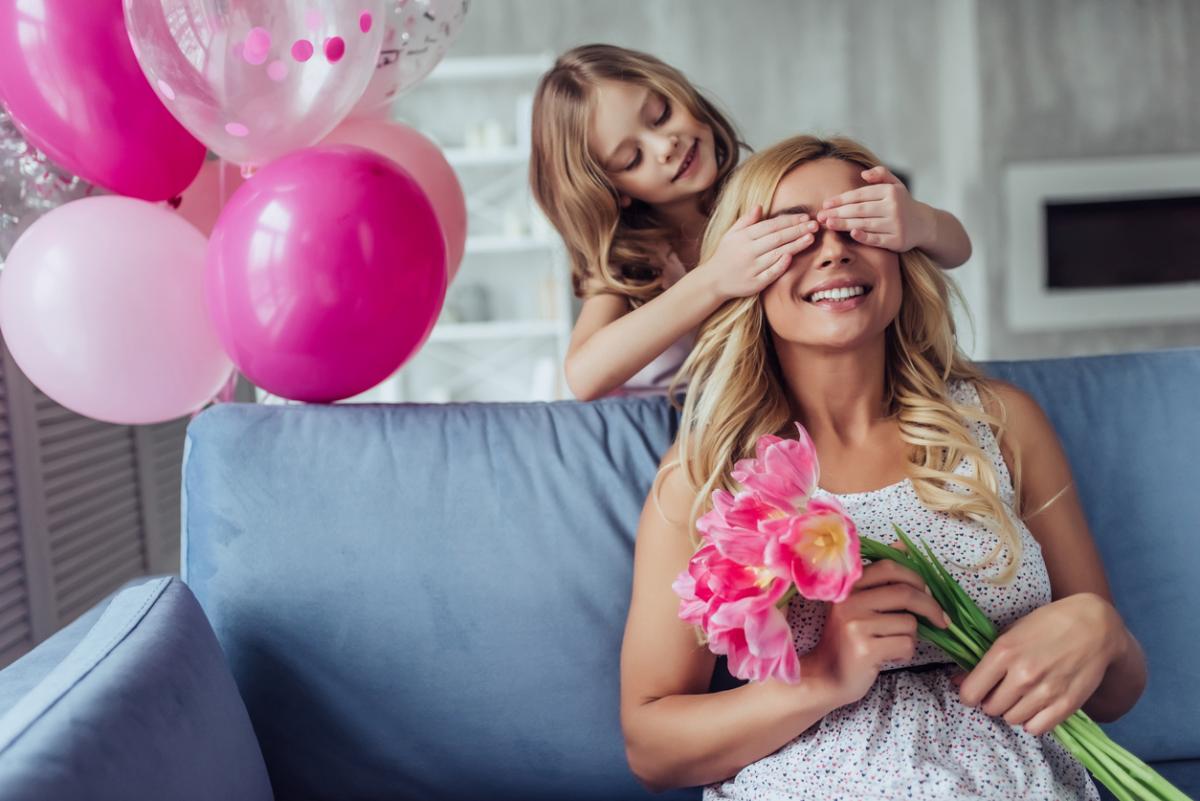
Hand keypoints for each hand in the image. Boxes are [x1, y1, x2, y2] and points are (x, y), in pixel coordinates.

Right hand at [697, 205, 816, 300]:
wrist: (712, 281)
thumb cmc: (725, 255)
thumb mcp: (731, 235)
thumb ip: (746, 221)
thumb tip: (760, 206)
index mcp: (743, 237)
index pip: (771, 225)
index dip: (789, 221)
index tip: (805, 217)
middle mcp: (748, 251)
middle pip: (777, 238)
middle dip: (798, 230)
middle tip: (815, 225)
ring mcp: (752, 268)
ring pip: (777, 254)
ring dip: (795, 245)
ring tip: (811, 238)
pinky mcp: (754, 283)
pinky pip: (771, 273)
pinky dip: (781, 265)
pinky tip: (792, 257)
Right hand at [807, 557, 949, 706]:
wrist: (824, 676)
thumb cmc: (845, 640)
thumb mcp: (856, 603)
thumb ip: (878, 577)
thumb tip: (903, 547)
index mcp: (847, 587)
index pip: (889, 568)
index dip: (916, 577)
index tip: (928, 592)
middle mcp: (848, 602)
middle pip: (905, 593)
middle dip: (931, 607)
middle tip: (941, 620)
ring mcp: (856, 625)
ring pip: (909, 623)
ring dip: (912, 636)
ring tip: (893, 643)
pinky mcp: (865, 649)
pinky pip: (906, 644)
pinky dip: (906, 653)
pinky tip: (889, 656)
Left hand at [816, 166, 935, 252]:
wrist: (924, 224)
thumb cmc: (902, 203)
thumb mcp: (895, 185)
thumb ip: (881, 174)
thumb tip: (863, 174)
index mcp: (890, 192)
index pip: (861, 195)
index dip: (842, 199)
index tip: (826, 203)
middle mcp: (894, 207)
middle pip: (860, 210)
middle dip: (838, 212)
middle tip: (821, 216)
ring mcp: (896, 225)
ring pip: (865, 224)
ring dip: (844, 224)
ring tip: (828, 224)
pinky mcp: (897, 241)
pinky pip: (877, 239)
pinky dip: (864, 236)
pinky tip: (851, 233)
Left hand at [957, 593, 1124, 735]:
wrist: (1094, 626)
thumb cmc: (1048, 623)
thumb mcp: (1010, 633)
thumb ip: (985, 660)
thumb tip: (957, 681)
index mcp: (1004, 653)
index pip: (971, 692)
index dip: (968, 694)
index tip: (974, 691)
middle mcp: (1023, 675)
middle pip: (991, 708)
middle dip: (991, 701)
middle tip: (1001, 691)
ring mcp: (1045, 692)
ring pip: (1012, 720)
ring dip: (1012, 711)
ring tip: (1020, 696)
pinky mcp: (1066, 705)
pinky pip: (1037, 728)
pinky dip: (1032, 722)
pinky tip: (1035, 707)